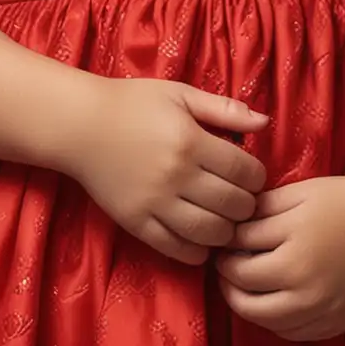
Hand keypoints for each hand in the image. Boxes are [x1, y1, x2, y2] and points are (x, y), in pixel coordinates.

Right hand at [67, 77, 269, 266]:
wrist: (79, 125)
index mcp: (190, 141)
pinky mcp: (136, 223)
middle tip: (243, 200)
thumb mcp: (180, 94)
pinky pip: (176, 248)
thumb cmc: (132, 104)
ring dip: (227, 231)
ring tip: (225, 220)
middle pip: (233, 205)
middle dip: (247, 205)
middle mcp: (176, 176)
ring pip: (210, 232)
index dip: (257, 177)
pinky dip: (197, 251)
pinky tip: (201, 238)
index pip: (244, 172)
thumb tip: (265, 122)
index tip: (251, 175)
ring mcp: (155, 203)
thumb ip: (223, 109)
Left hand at [213, 166, 344, 340]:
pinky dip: (275, 321)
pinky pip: (292, 333)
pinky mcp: (336, 322)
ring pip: (264, 320)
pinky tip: (274, 302)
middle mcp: (304, 286)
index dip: (226, 248)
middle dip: (227, 280)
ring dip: (246, 304)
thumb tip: (230, 229)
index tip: (225, 243)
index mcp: (292, 249)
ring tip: (245, 286)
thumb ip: (260, 212)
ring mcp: (321, 309)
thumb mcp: (298, 195)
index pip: (238, 257)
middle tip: (227, 266)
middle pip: (244, 296)